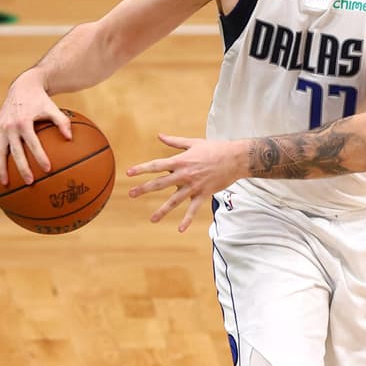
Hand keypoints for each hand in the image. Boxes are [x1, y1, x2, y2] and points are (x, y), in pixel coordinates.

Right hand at [0, 72, 70, 185]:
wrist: (23, 87)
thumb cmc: (41, 101)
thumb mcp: (53, 109)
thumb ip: (62, 122)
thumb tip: (70, 138)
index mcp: (24, 122)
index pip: (33, 143)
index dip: (40, 157)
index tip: (48, 169)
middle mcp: (10, 126)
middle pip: (15, 152)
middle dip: (22, 168)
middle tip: (30, 182)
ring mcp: (0, 128)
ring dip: (1, 168)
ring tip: (6, 183)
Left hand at [127, 134, 245, 231]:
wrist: (236, 158)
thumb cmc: (215, 148)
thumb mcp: (194, 142)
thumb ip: (175, 141)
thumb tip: (159, 135)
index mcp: (181, 161)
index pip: (157, 165)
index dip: (142, 169)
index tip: (128, 173)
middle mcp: (185, 174)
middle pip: (160, 183)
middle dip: (145, 189)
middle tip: (132, 194)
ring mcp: (194, 186)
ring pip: (175, 200)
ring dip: (163, 210)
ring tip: (152, 219)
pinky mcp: (203, 193)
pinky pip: (193, 209)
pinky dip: (187, 219)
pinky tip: (180, 229)